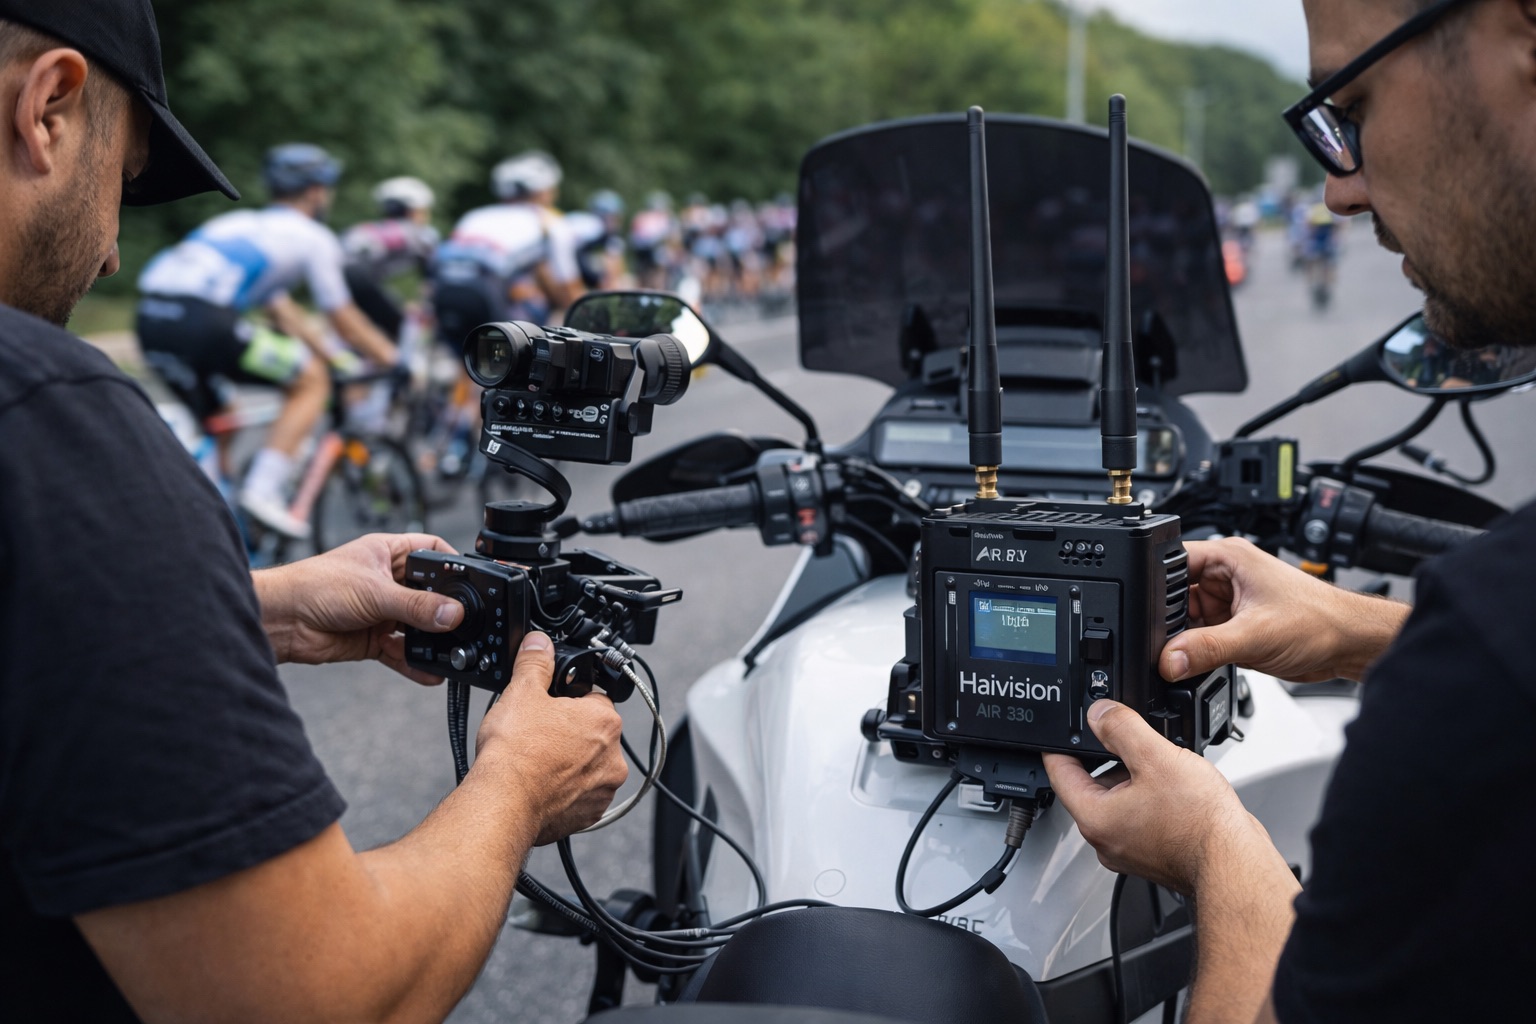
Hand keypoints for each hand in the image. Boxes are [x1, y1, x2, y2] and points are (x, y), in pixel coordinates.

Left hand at [254, 533, 464, 684]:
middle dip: (445, 609)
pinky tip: (430, 672)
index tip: (473, 581)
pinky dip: (415, 663)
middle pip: (430, 593)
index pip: (432, 551)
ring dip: (430, 639)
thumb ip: (417, 606)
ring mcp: (381, 611)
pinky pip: (401, 652)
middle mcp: (387, 581)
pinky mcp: (372, 639)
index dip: (453, 563)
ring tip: (449, 650)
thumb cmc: (314, 586)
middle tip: (463, 622)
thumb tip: (453, 614)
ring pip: (417, 625)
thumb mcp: (375, 592)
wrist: (280, 621)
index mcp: (388, 553)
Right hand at [476, 632, 627, 844]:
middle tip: (539, 735)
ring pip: (589, 766)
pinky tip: (541, 785)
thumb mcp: (522, 692)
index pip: (595, 699)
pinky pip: (581, 796)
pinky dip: (565, 791)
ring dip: (570, 763)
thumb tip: (539, 643)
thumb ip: (535, 663)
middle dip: (570, 733)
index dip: (569, 700)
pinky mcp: (590, 815)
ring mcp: (603, 789)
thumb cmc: (515, 752)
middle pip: (593, 734)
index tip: (551, 708)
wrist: (503, 802)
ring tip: (538, 762)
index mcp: (604, 721)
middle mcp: (613, 757)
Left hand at [1043, 700, 1275, 893]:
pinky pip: (1141, 814)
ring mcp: (1131, 849)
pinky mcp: (1154, 852)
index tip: (1061, 729)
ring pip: (1119, 799)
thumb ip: (1121, 728)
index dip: (1059, 744)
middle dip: (1106, 758)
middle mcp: (1106, 840)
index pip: (1059, 773)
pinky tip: (1175, 786)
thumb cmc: (1200, 824)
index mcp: (1095, 818)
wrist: (1236, 862)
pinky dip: (1151, 796)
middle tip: (1126, 736)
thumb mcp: (1156, 757)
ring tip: (1161, 763)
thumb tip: (1099, 714)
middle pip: (1090, 785)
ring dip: (1133, 777)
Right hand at [1160, 537, 1408, 683]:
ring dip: (1183, 640)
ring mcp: (1227, 603)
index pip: (1170, 562)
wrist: (1350, 645)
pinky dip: (1195, 653)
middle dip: (1166, 621)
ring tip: (1186, 655)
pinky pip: (1199, 639)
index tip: (1140, 615)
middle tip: (1162, 645)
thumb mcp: (1256, 634)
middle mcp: (1224, 577)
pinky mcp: (1232, 628)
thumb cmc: (1321, 620)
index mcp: (1228, 558)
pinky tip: (1197, 662)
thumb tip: (1167, 660)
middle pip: (1172, 596)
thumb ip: (1206, 648)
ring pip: (1184, 621)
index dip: (1152, 587)